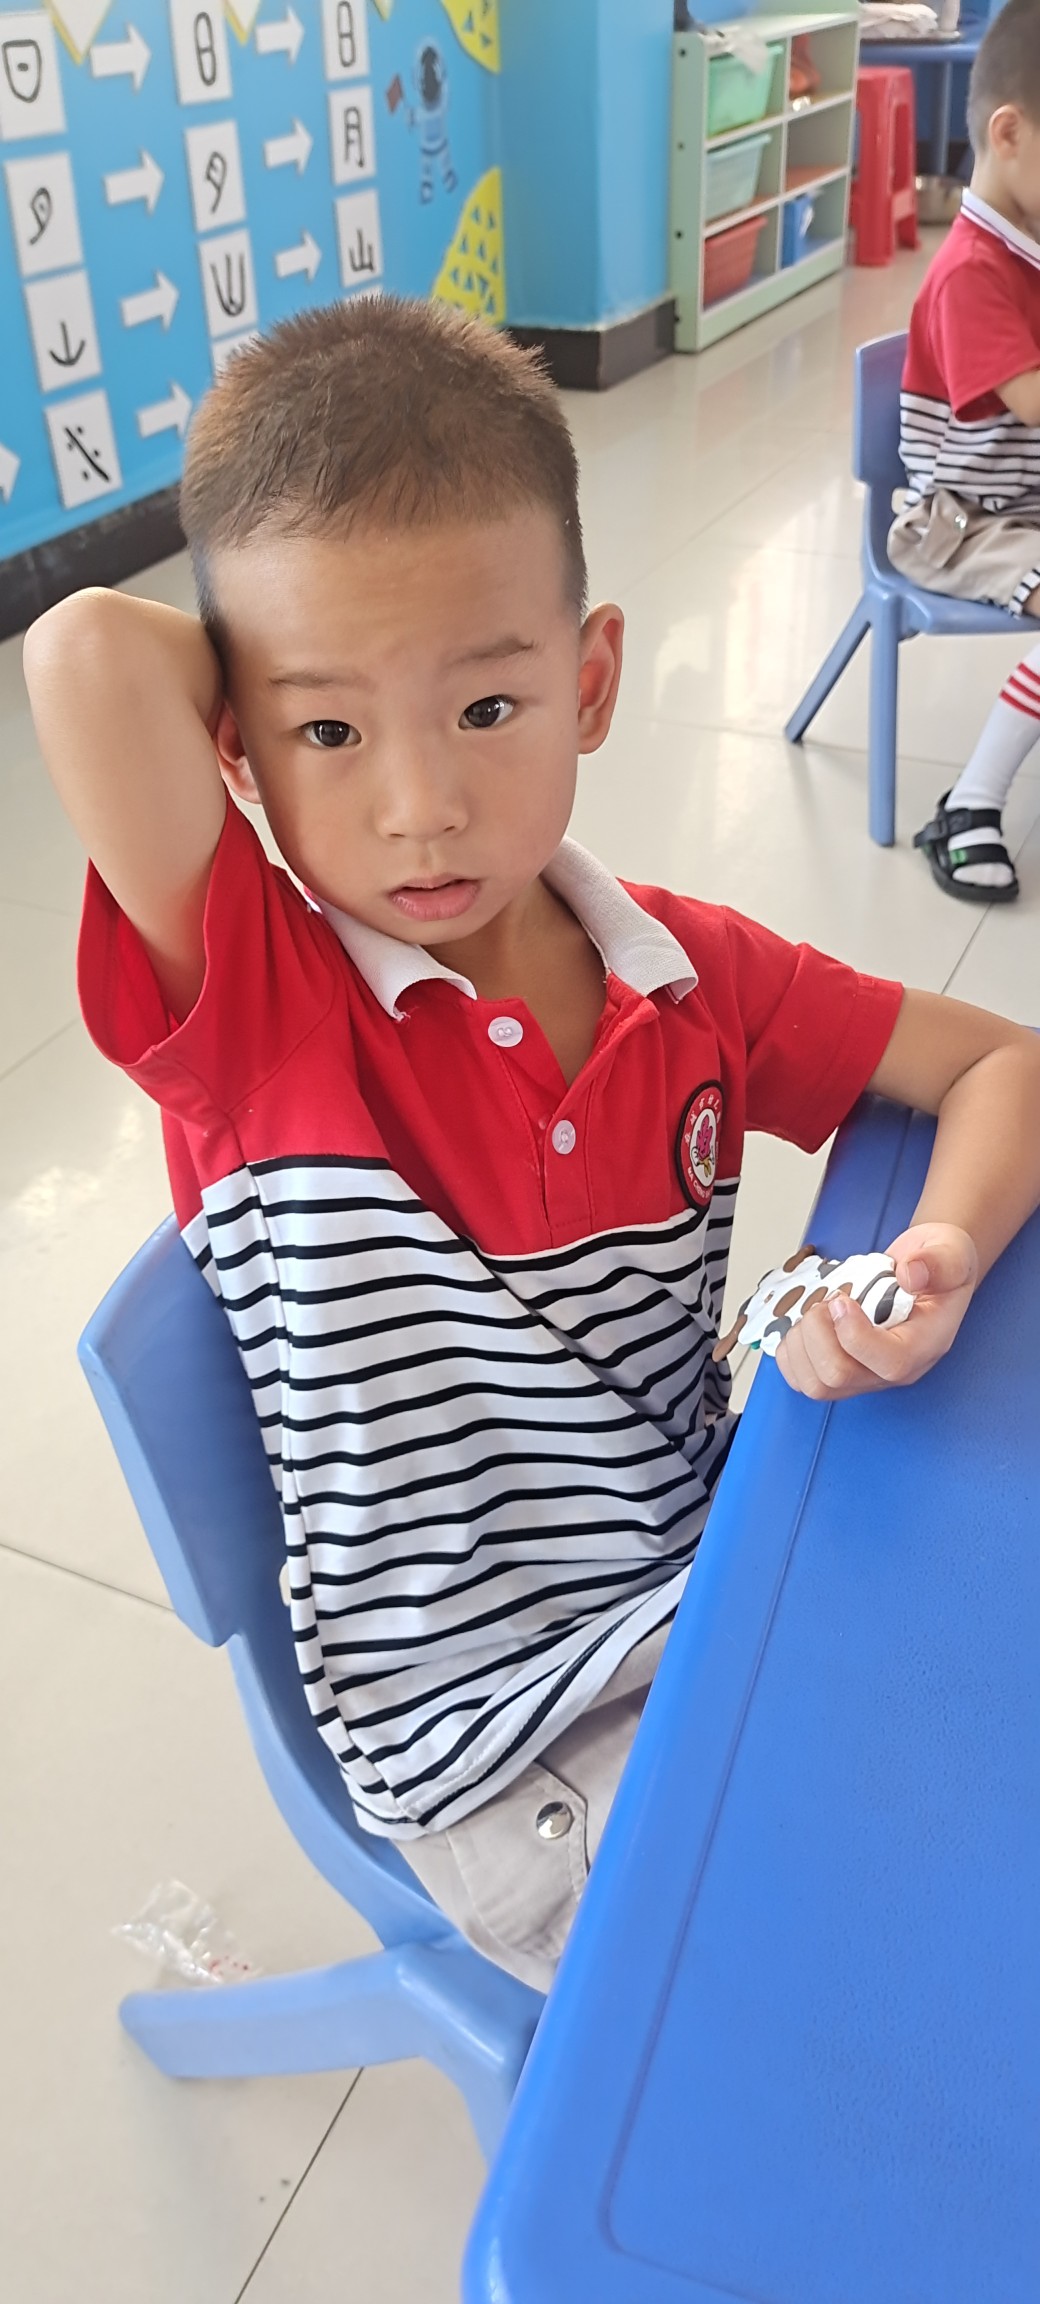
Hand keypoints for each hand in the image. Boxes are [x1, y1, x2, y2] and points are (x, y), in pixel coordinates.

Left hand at [774, 1222, 977, 1401]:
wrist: (924, 1270)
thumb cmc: (937, 1265)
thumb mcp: (950, 1252)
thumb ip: (938, 1262)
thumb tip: (910, 1274)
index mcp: (925, 1344)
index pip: (890, 1364)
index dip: (855, 1336)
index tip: (841, 1300)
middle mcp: (894, 1369)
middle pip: (840, 1377)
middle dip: (818, 1333)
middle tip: (827, 1301)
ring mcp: (865, 1375)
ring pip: (816, 1385)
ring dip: (800, 1343)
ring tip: (814, 1311)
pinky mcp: (841, 1372)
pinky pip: (802, 1380)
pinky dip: (790, 1353)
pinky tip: (803, 1325)